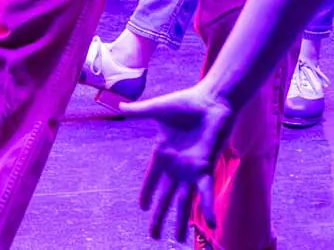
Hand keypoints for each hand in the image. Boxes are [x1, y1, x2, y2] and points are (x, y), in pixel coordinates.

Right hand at [122, 84, 236, 242]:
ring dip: (180, 221)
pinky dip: (207, 209)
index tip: (142, 206)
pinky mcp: (205, 168)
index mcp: (163, 153)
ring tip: (176, 240)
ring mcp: (190, 169)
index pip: (151, 179)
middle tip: (154, 236)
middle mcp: (176, 165)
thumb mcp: (158, 108)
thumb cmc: (187, 101)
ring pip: (183, 202)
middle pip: (165, 198)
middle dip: (159, 217)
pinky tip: (210, 225)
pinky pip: (205, 193)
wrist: (212, 99)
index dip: (147, 192)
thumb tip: (121, 105)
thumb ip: (140, 111)